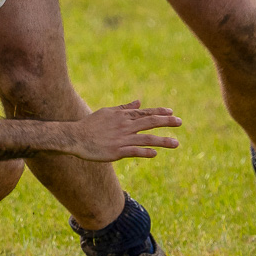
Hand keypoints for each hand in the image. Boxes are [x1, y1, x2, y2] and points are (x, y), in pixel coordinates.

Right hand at [68, 100, 182, 160]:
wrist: (76, 136)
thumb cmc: (91, 124)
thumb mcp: (108, 112)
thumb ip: (125, 108)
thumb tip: (139, 102)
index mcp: (122, 116)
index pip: (145, 113)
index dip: (159, 113)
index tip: (172, 113)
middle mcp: (125, 125)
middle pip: (149, 122)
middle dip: (166, 122)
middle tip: (180, 122)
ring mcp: (122, 139)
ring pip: (146, 139)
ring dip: (162, 141)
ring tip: (176, 143)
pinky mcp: (117, 151)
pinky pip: (134, 151)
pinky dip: (145, 152)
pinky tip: (155, 154)